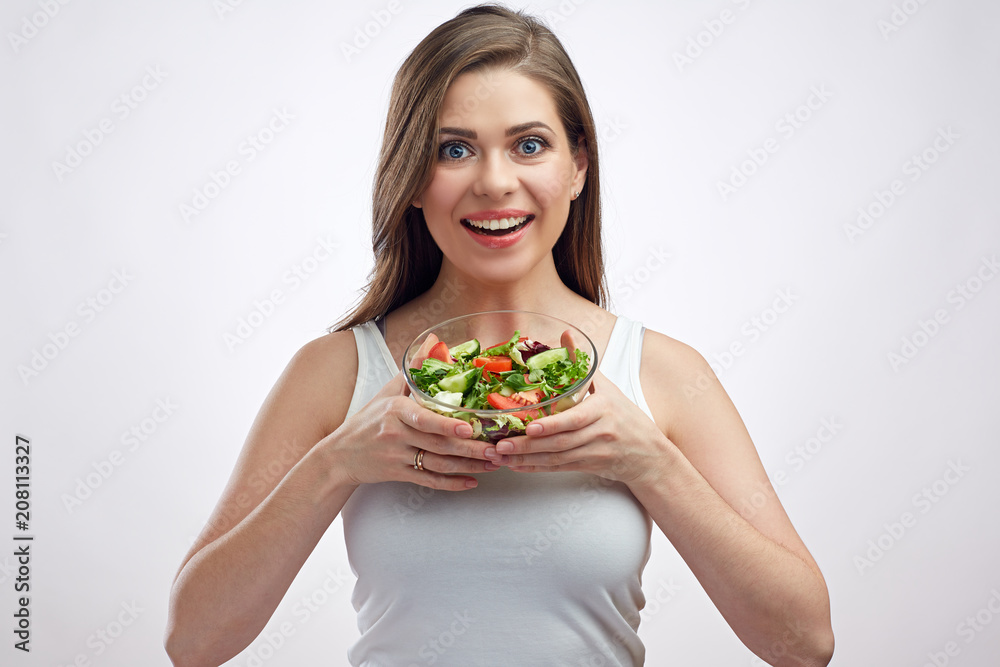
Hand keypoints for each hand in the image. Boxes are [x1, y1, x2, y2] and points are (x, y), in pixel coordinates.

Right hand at [326, 372, 495, 490]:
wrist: (339, 455)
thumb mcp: (385, 394)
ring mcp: (397, 457)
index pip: (423, 419)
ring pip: (438, 464)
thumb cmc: (367, 421)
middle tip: (496, 449)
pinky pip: (429, 481)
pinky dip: (452, 484)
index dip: (446, 426)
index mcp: (395, 412)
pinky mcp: (399, 475)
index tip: (468, 428)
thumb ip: (410, 374)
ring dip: (468, 466)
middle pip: (438, 445)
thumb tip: (431, 344)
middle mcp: (396, 435)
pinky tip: (471, 482)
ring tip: (492, 463)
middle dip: (470, 449)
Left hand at [485, 367, 671, 487]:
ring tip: (501, 455)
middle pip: (560, 442)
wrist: (649, 455)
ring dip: (526, 458)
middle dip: (528, 445)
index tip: (531, 426)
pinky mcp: (588, 467)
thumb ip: (583, 364)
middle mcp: (599, 433)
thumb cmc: (627, 418)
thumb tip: (566, 335)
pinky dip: (536, 468)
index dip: (552, 425)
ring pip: (555, 458)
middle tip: (501, 444)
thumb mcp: (608, 388)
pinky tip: (517, 466)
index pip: (575, 419)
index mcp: (603, 410)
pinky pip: (558, 468)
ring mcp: (594, 453)